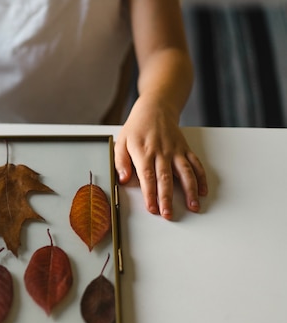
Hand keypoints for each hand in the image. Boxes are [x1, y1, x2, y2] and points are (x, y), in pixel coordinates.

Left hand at [114, 98, 207, 219]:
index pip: (147, 177)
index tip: (152, 208)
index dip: (150, 194)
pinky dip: (201, 178)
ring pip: (185, 173)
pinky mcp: (185, 149)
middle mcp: (161, 152)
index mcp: (143, 152)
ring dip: (190, 191)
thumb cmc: (136, 128)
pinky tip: (202, 191)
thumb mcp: (121, 142)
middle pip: (165, 178)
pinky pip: (195, 164)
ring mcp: (175, 151)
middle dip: (167, 198)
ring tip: (193, 206)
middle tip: (168, 214)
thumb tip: (123, 179)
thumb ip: (120, 162)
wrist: (156, 108)